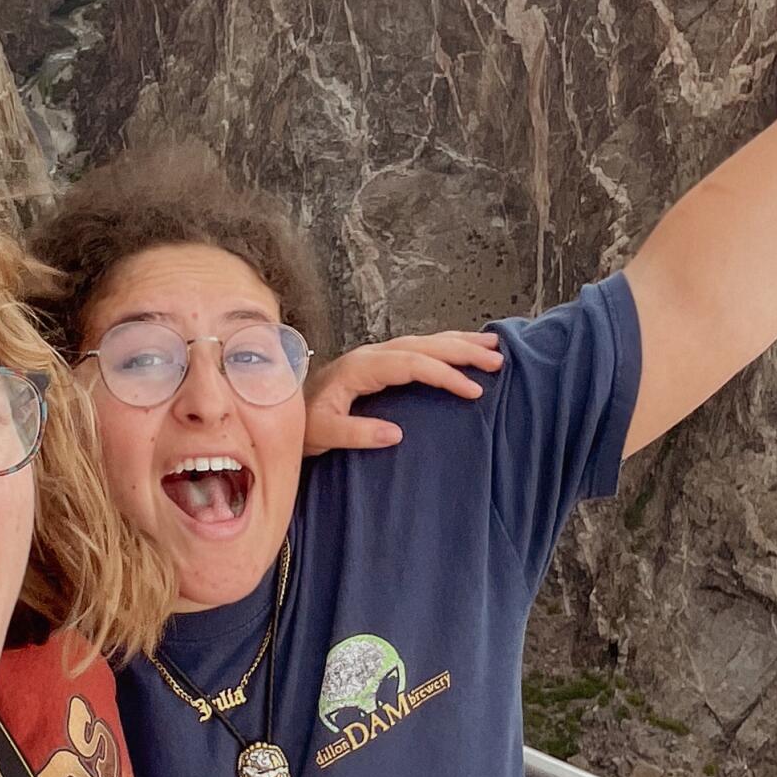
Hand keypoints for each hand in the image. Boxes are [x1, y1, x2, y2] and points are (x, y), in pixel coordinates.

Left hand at [303, 330, 502, 452]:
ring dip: (458, 343)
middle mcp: (371, 355)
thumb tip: (397, 434)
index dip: (445, 374)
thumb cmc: (301, 423)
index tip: (473, 390)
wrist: (279, 409)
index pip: (412, 364)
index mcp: (361, 367)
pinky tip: (461, 349)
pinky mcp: (378, 364)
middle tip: (497, 359)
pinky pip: (418, 349)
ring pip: (424, 342)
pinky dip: (443, 346)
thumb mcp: (322, 433)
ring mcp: (375, 356)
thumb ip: (355, 433)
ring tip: (493, 345)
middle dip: (462, 350)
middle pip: (424, 345)